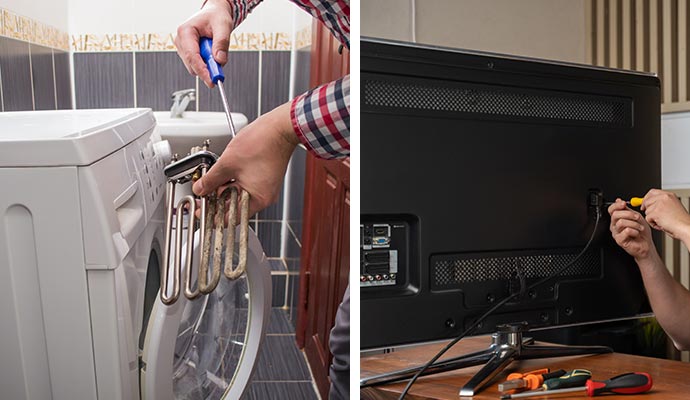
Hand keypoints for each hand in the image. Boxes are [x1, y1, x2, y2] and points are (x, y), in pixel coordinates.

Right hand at [175, 0, 232, 87]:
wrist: (214, 14)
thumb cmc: (216, 17)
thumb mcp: (223, 26)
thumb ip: (221, 43)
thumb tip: (220, 60)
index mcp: (185, 31)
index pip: (192, 56)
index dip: (202, 71)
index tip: (212, 81)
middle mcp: (181, 40)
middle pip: (192, 65)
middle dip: (207, 69)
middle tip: (220, 69)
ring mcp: (183, 47)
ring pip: (194, 67)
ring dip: (208, 65)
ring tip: (216, 51)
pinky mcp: (187, 53)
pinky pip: (197, 65)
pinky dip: (207, 63)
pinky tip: (212, 53)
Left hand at [192, 101, 299, 216]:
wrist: (279, 128)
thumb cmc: (263, 143)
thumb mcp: (228, 163)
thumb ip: (210, 180)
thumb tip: (200, 189)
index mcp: (257, 199)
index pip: (231, 218)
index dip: (212, 216)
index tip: (200, 212)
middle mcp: (263, 196)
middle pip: (234, 206)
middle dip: (215, 199)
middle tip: (201, 194)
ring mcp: (264, 186)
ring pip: (238, 194)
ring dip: (223, 188)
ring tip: (209, 180)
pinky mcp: (264, 177)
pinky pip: (245, 185)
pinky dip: (232, 181)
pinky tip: (222, 174)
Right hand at [609, 199, 654, 260]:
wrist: (646, 245)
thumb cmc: (642, 232)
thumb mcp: (636, 217)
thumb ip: (627, 210)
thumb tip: (619, 200)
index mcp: (618, 219)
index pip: (611, 209)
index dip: (616, 205)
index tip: (623, 204)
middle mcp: (615, 225)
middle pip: (615, 214)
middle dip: (629, 214)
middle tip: (637, 217)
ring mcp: (616, 233)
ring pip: (621, 222)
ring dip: (634, 224)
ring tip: (640, 228)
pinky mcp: (619, 240)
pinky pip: (626, 231)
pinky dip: (634, 231)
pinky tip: (637, 233)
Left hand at [641, 189, 689, 240]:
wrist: (686, 227)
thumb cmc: (681, 221)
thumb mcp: (672, 207)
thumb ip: (661, 203)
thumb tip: (646, 203)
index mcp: (669, 195)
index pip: (652, 192)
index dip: (646, 198)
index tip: (644, 204)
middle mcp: (664, 197)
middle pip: (646, 201)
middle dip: (648, 210)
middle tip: (655, 217)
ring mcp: (660, 204)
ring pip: (647, 211)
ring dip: (652, 218)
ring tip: (663, 221)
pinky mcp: (656, 212)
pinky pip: (647, 218)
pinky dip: (653, 224)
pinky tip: (662, 225)